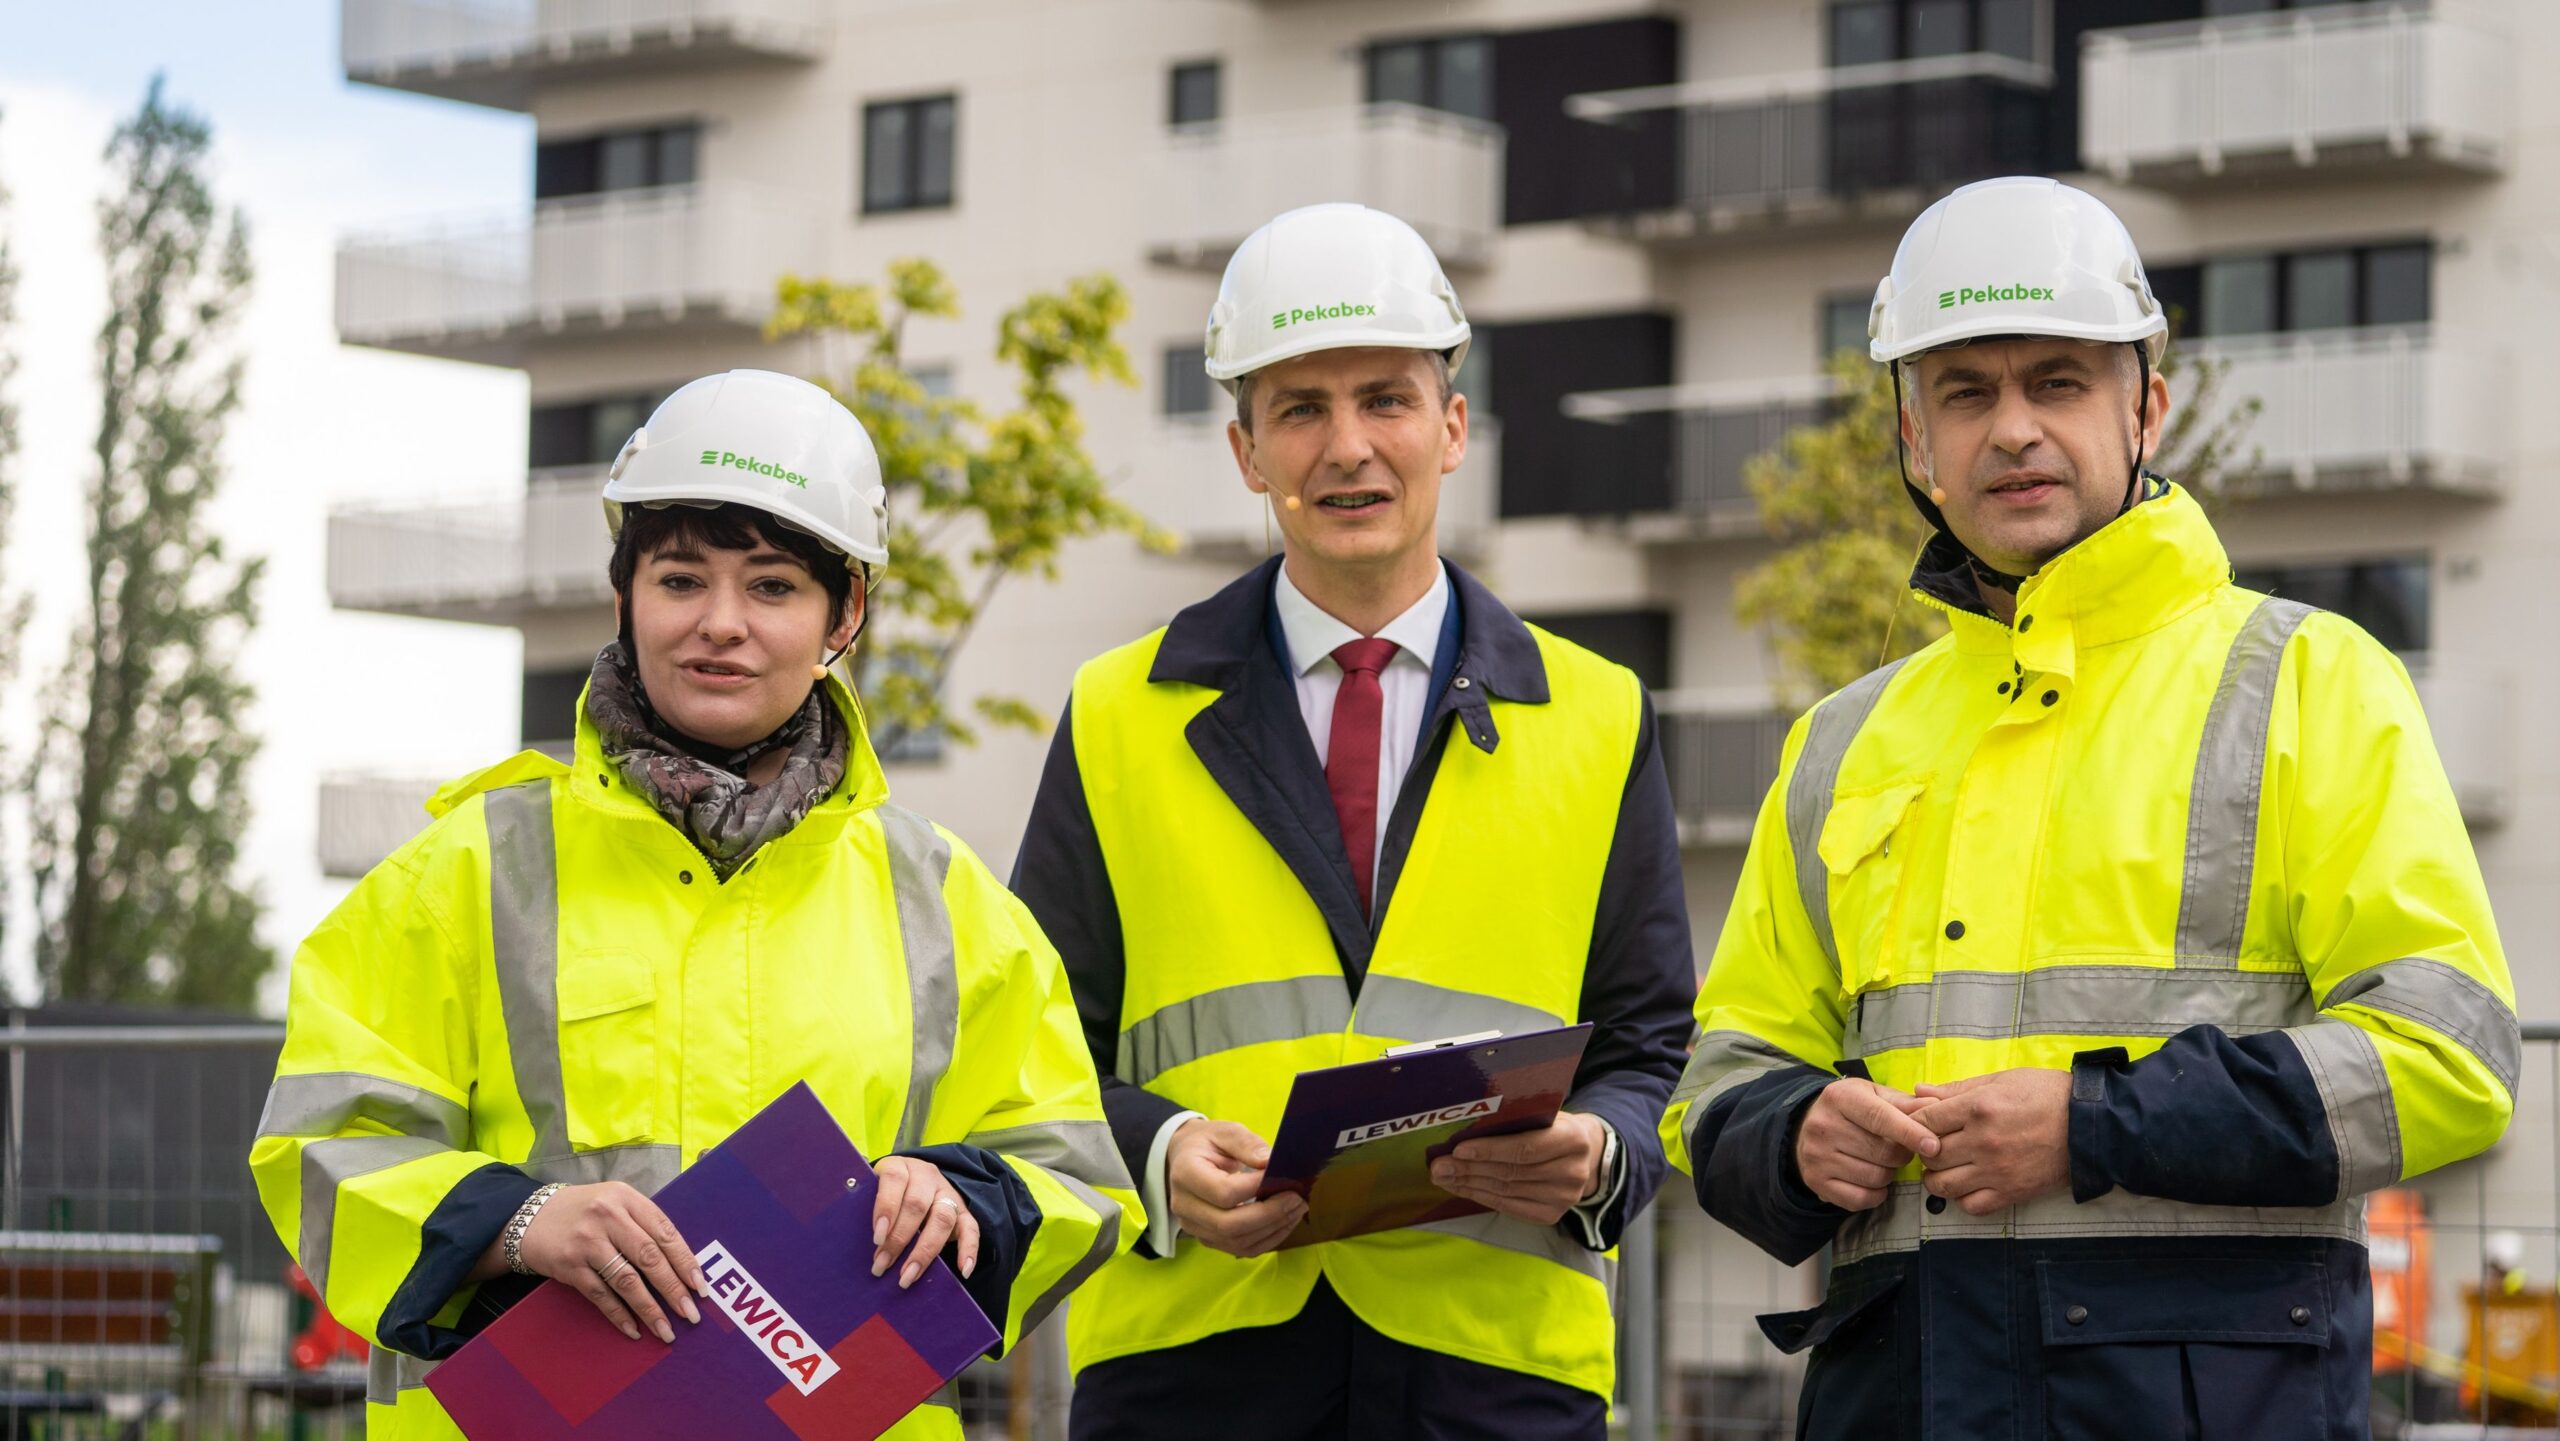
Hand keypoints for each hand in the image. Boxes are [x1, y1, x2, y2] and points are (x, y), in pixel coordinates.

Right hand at [512, 1182, 706, 1343]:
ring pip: (627, 1280)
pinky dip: (619, 1314)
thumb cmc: (584, 1212)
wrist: (530, 1217)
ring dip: (650, 1309)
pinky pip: (600, 1295)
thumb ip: (644, 1224)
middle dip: (673, 1289)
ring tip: (667, 1330)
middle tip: (691, 1313)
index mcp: (626, 1198)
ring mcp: (587, 1242)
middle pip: (649, 1257)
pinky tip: (634, 1329)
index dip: (685, 1261)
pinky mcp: (569, 1265)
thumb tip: (682, 1264)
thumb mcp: (616, 1203)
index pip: (665, 1232)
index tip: (700, 1286)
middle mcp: (608, 1216)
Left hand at [871, 1157, 981, 1288]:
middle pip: (917, 1205)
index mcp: (901, 1167)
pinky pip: (971, 1228)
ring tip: (908, 1276)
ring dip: (925, 1251)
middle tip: (882, 1267)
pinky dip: (969, 1250)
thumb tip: (848, 1245)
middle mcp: (927, 1176)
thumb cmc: (885, 1194)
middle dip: (899, 1240)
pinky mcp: (963, 1210)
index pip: (894, 1181)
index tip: (877, 1239)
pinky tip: (963, 1270)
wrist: (914, 1180)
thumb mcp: (873, 1190)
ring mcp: (947, 1193)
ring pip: (942, 1218)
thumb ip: (866, 1208)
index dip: (886, 1208)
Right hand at [1167, 1119, 1306, 1257]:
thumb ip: (1246, 1144)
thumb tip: (1269, 1162)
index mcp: (1186, 1174)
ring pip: (1237, 1242)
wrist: (1185, 1158)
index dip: (1255, 1187)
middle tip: (1296, 1198)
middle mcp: (1185, 1206)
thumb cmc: (1206, 1143)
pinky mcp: (1208, 1238)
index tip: (1279, 1176)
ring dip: (1273, 1229)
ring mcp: (1194, 1227)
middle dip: (1270, 1214)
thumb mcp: (1224, 1131)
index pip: (1224, 1192)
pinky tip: (1285, 1223)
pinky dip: (1267, 1239)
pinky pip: (1241, 1249)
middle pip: (1229, 1225)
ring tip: (1296, 1209)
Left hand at [1430, 1112, 1611, 1225]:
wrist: (1584, 1153)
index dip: (1489, 1150)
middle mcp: (1573, 1172)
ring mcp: (1564, 1198)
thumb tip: (1464, 1128)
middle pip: (1511, 1172)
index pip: (1524, 1148)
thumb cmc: (1552, 1126)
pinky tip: (1462, 1188)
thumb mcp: (1542, 1114)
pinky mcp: (1552, 1215)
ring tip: (1443, 1177)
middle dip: (1469, 1169)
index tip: (1458, 1149)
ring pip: (1506, 1191)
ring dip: (1469, 1184)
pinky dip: (1481, 1197)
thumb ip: (1515, 1120)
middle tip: (1438, 1166)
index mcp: (1573, 1139)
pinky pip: (1508, 1206)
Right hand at [1793, 1078, 1941, 1211]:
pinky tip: (1871, 1180)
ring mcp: (1816, 1156)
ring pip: (1875, 1177)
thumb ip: (1906, 1102)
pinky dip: (1875, 1194)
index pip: (1880, 1118)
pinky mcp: (1816, 1181)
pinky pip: (1861, 1199)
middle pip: (1883, 1153)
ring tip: (1882, 1162)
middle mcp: (1823, 1126)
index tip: (1934, 1146)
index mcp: (1840, 1098)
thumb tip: (1936, 1105)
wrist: (1806, 1126)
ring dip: (1889, 1174)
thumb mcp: (1875, 1095)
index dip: (1910, 1133)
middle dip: (1902, 1155)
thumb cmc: (1852, 1109)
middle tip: (1900, 1149)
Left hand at [1915, 1068, 2072, 1215]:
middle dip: (1925, 1151)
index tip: (1920, 1125)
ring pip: (1943, 1185)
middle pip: (1930, 1155)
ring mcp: (1997, 1170)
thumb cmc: (2047, 1095)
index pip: (1924, 1121)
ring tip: (1946, 1168)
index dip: (1915, 1124)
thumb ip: (1957, 1088)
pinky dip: (1962, 1199)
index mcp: (1978, 1108)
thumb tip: (1918, 1091)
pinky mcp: (2012, 1192)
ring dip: (1937, 1178)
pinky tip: (1967, 1185)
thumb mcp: (2002, 1080)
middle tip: (1933, 1146)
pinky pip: (1971, 1205)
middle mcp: (1983, 1141)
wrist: (2091, 1124)